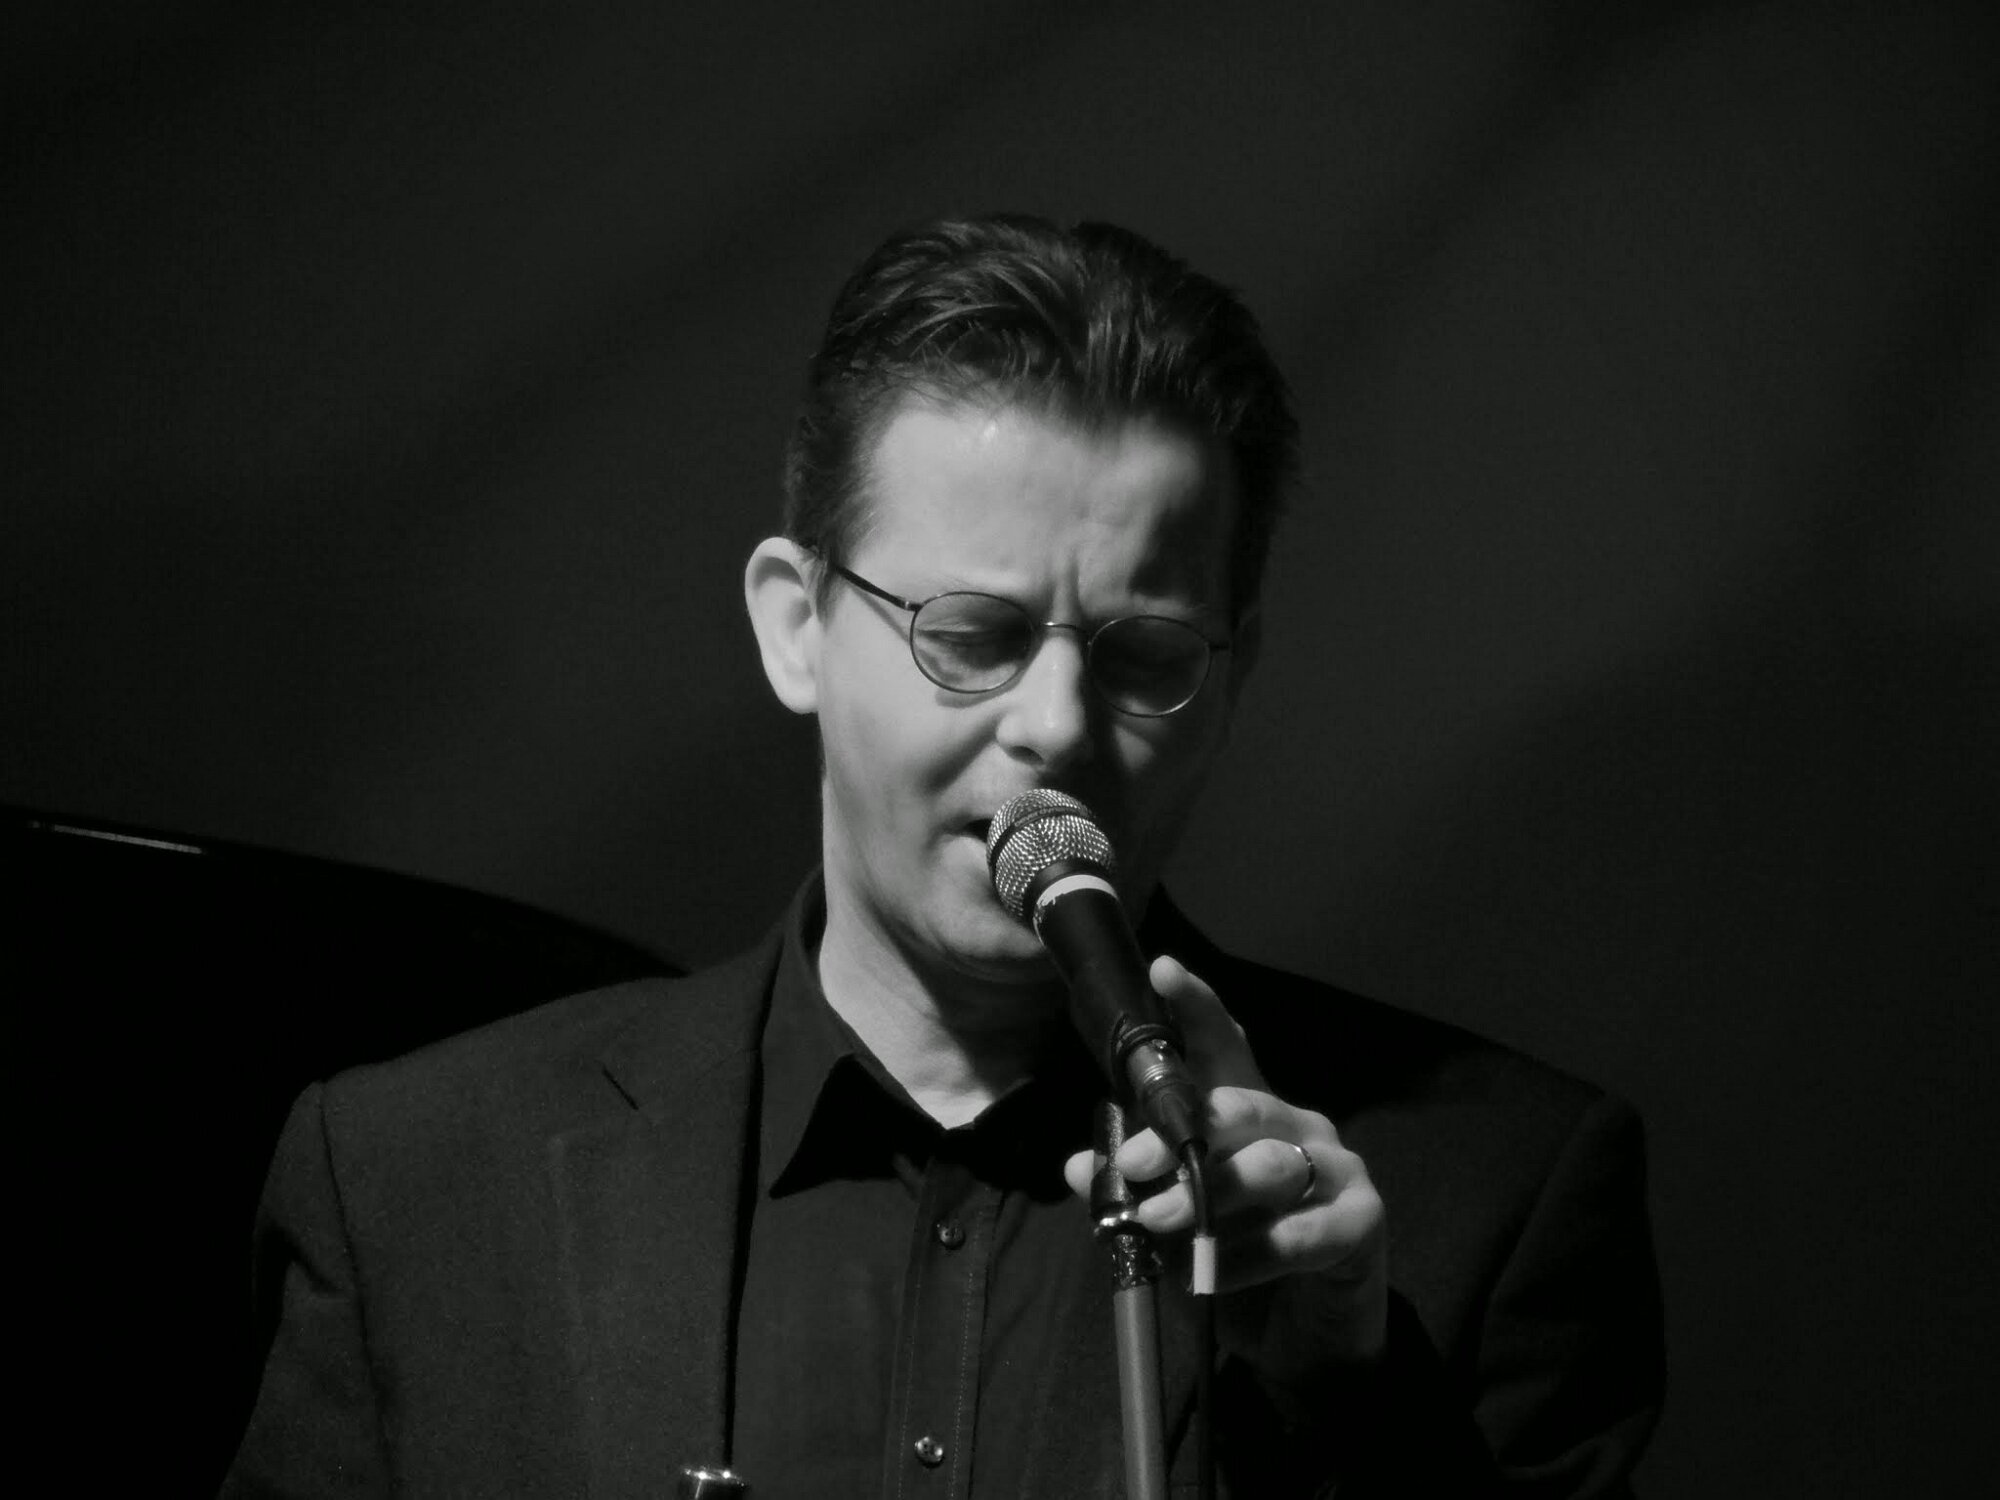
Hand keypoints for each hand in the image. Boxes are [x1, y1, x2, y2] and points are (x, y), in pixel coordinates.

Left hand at [1062, 955, 1387, 1384]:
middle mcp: (1298, 1129)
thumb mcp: (1172, 1232)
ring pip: (1270, 1164)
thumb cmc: (1236, 1271)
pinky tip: (1212, 1276)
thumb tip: (1080, 1165)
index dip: (1197, 1010)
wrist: (1303, 1347)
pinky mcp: (1362, 1223)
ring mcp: (1337, 1171)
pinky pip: (1303, 1232)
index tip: (1163, 973)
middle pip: (1242, 1106)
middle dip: (1180, 1132)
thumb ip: (1136, 1196)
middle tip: (1131, 1164)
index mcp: (1250, 1117)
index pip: (1226, 1051)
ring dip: (1208, 1194)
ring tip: (1159, 1221)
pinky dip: (1251, 1256)